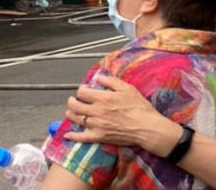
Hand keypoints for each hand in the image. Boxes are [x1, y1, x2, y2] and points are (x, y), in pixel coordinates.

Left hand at [63, 75, 180, 155]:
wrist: (147, 127)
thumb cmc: (139, 107)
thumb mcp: (127, 88)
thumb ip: (111, 82)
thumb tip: (98, 78)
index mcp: (103, 98)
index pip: (82, 92)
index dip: (81, 90)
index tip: (84, 90)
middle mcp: (97, 112)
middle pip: (75, 105)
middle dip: (72, 101)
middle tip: (74, 100)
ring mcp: (97, 125)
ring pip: (76, 119)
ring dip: (71, 114)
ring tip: (72, 112)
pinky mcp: (100, 137)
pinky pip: (82, 138)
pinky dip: (73, 136)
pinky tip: (67, 134)